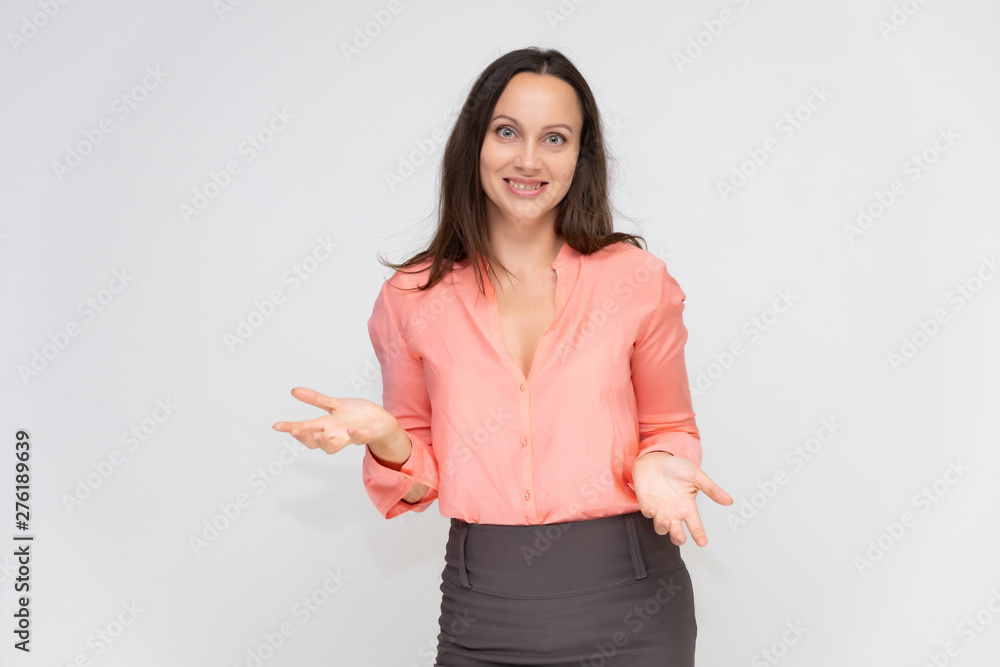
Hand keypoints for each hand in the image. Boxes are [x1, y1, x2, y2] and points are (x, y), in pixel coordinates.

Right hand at [272, 387, 397, 454]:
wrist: (382, 422)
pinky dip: (354, 436)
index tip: (276, 426)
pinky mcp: (365, 435)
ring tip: (316, 435)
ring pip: (333, 446)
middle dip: (304, 437)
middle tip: (293, 430)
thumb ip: (315, 399)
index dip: (290, 427)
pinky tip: (350, 430)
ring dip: (324, 442)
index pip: (304, 428)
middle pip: (314, 441)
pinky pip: (358, 438)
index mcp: (326, 425)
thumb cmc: (358, 415)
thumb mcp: (334, 404)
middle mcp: (334, 434)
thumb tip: (294, 391)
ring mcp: (349, 437)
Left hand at [632, 452, 732, 546]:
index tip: (702, 542)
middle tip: (681, 537)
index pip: (695, 526)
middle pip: (676, 533)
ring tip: (666, 520)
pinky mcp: (646, 503)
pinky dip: (649, 513)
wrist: (655, 458)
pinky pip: (646, 512)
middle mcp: (673, 512)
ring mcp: (659, 510)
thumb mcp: (696, 476)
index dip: (699, 535)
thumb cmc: (676, 467)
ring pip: (660, 527)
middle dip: (678, 538)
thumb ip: (711, 489)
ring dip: (663, 527)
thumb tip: (729, 501)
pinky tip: (652, 510)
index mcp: (687, 507)